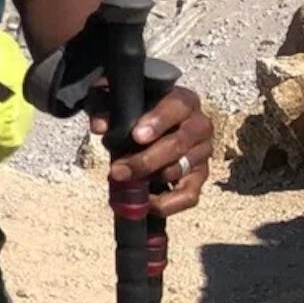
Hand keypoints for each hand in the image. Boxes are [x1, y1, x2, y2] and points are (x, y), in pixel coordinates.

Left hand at [92, 82, 214, 217]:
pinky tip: (144, 202)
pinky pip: (190, 196)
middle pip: (179, 144)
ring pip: (180, 170)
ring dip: (149, 179)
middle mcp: (200, 125)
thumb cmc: (134, 106)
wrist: (148, 120)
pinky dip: (167, 204)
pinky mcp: (200, 176)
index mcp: (183, 101)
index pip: (177, 107)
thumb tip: (100, 127)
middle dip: (145, 160)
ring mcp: (203, 152)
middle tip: (117, 170)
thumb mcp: (115, 98)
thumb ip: (105, 106)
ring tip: (123, 180)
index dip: (158, 121)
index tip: (136, 136)